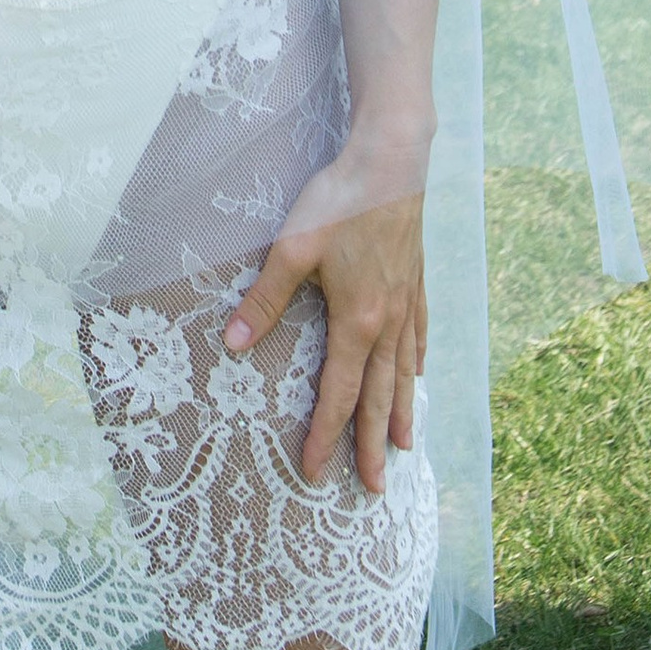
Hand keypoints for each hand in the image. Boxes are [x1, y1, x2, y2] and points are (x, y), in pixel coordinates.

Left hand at [221, 143, 426, 494]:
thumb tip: (231, 345)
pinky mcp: (415, 279)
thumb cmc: (339, 201)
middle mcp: (387, 322)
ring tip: (405, 448)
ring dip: (401, 413)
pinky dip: (416, 361)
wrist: (392, 160)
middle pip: (379, 398)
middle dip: (372, 446)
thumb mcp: (292, 248)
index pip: (339, 395)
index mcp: (357, 322)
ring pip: (404, 372)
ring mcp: (406, 302)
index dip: (325, 436)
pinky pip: (418, 334)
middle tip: (373, 489)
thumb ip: (264, 300)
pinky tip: (418, 373)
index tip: (314, 473)